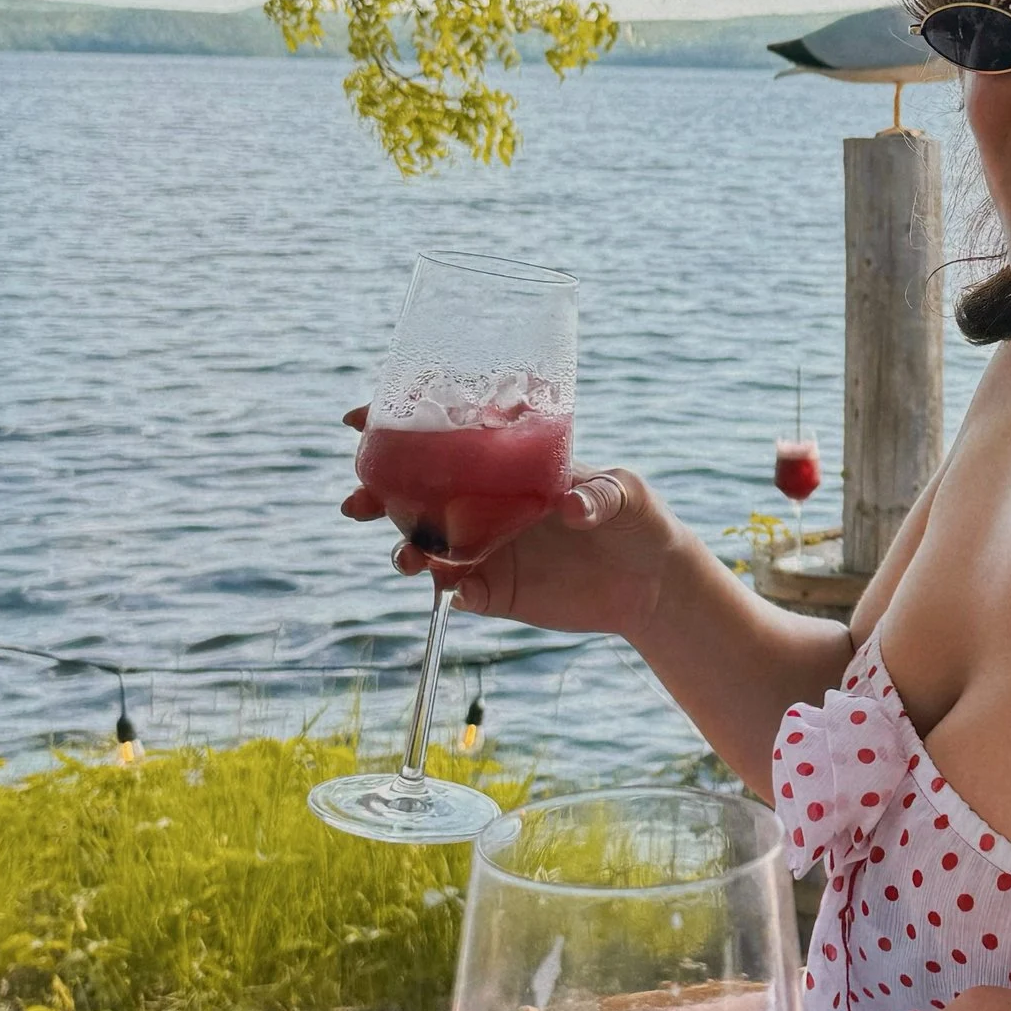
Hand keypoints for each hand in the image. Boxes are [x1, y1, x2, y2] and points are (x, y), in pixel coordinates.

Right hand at [339, 408, 673, 634]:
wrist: (652, 583)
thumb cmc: (638, 518)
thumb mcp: (625, 493)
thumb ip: (598, 494)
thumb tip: (570, 506)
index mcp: (507, 466)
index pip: (446, 438)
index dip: (398, 425)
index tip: (359, 419)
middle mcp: (487, 504)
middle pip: (415, 495)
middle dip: (376, 495)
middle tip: (357, 503)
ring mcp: (488, 548)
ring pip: (426, 546)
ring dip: (405, 548)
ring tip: (408, 556)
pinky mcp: (498, 591)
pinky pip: (459, 591)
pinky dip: (449, 589)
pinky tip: (457, 589)